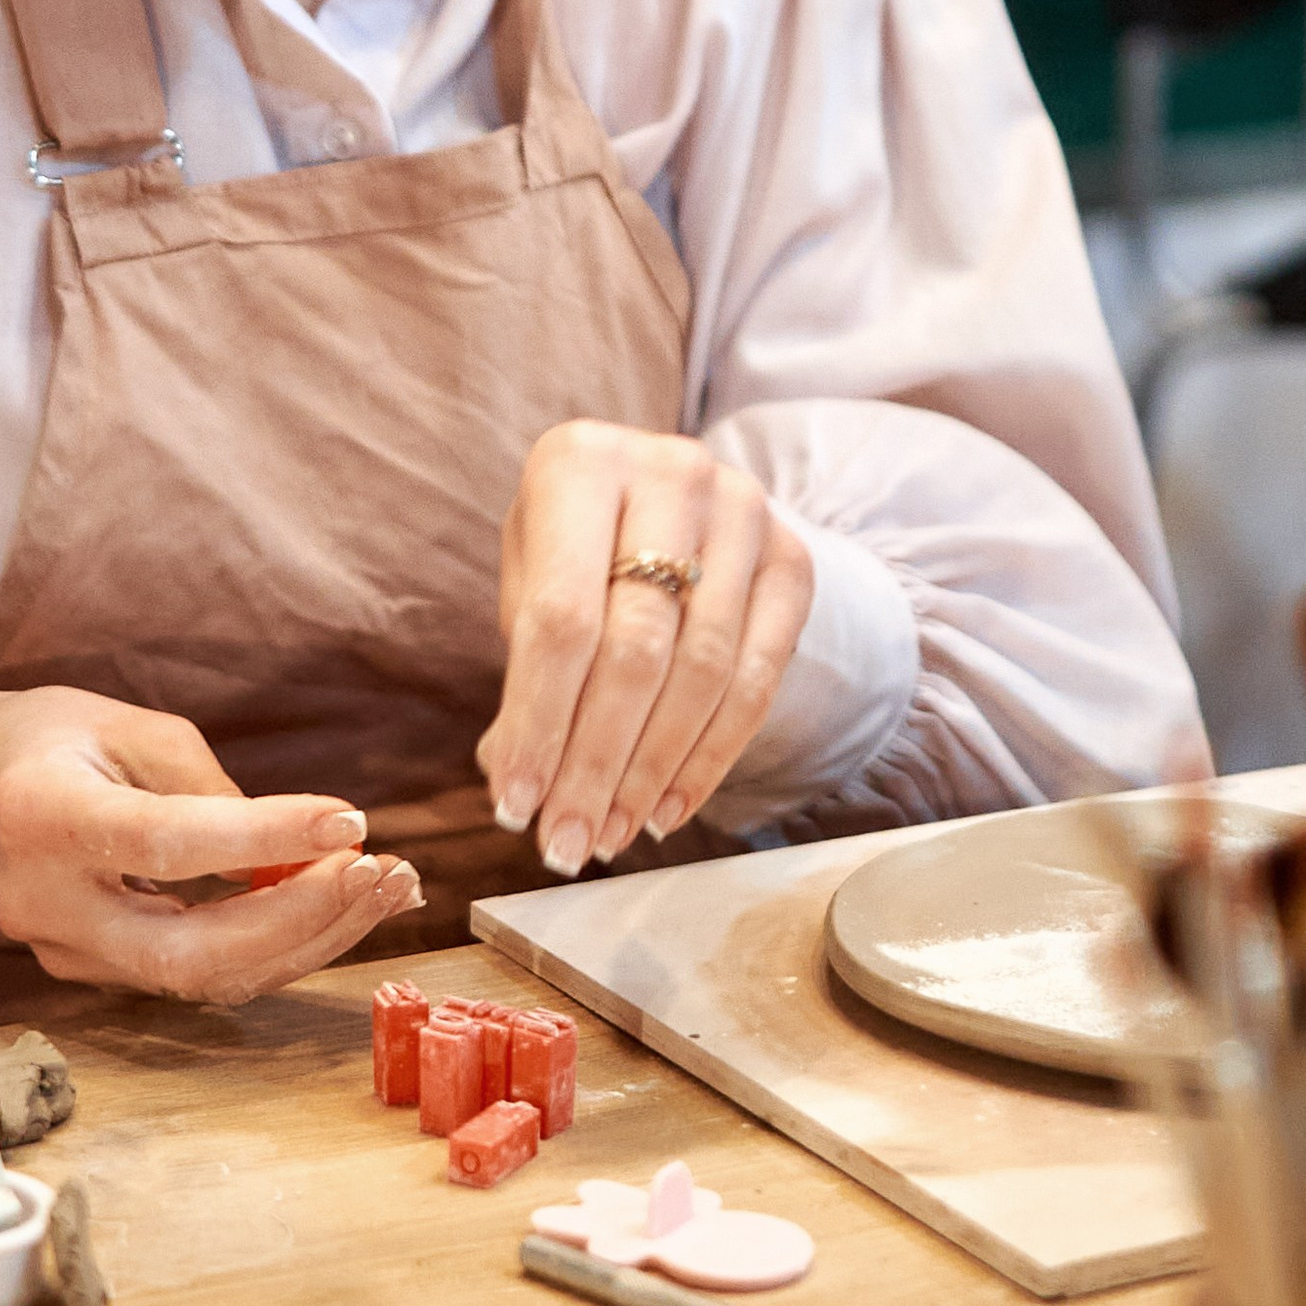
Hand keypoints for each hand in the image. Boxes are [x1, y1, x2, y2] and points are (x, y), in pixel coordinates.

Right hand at [0, 684, 422, 1004]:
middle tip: (386, 870)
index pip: (163, 842)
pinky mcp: (97, 975)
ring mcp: (68, 954)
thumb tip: (299, 848)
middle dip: (304, 920)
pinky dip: (279, 945)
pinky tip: (340, 905)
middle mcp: (47, 905)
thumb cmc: (45, 744)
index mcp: (41, 818)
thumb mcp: (119, 723)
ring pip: (205, 979)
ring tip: (387, 886)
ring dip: (309, 939)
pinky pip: (200, 975)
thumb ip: (204, 783)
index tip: (349, 820)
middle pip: (192, 950)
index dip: (262, 839)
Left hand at [474, 422, 813, 875]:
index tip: (513, 807)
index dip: (537, 723)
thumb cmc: (577, 545)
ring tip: (611, 833)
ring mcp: (745, 511)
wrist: (667, 492)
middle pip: (635, 651)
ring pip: (701, 672)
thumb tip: (512, 776)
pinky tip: (667, 805)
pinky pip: (758, 680)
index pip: (560, 617)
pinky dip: (709, 757)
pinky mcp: (794, 559)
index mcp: (581, 462)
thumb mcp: (532, 575)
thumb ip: (523, 667)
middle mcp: (673, 472)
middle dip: (595, 764)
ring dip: (651, 772)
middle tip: (567, 842)